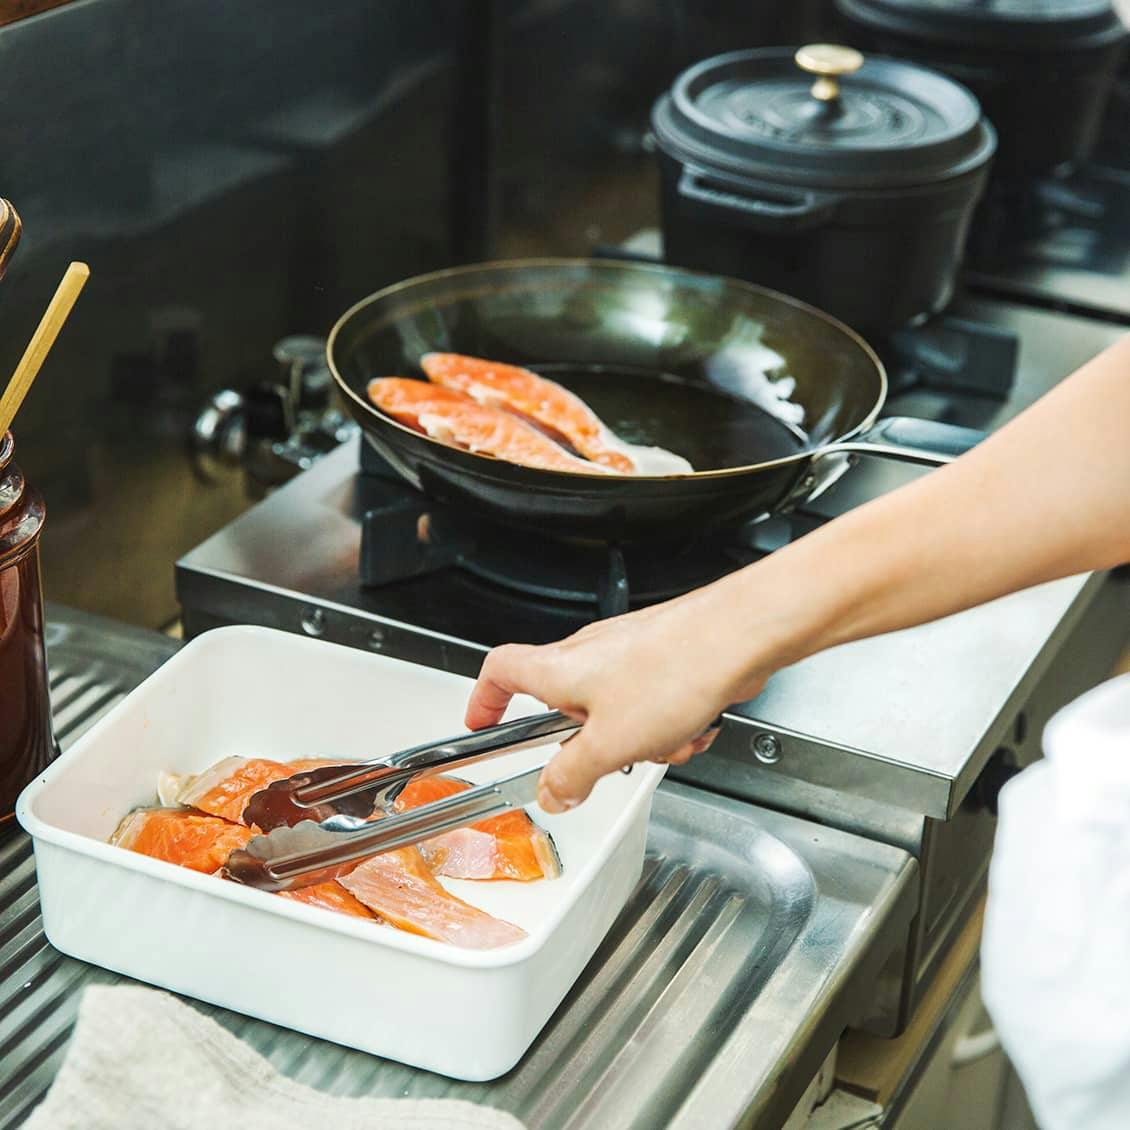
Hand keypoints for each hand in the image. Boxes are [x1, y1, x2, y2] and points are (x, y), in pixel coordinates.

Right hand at [465, 583, 769, 812]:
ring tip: (670, 739)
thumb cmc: (676, 669)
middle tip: (609, 758)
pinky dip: (671, 722)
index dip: (484, 699)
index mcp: (559, 668)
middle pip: (566, 705)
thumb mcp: (610, 743)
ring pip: (617, 711)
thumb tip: (551, 792)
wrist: (739, 635)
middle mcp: (589, 653)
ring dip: (644, 738)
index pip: (499, 672)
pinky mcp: (663, 657)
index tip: (481, 723)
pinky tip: (694, 726)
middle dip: (592, 743)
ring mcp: (628, 653)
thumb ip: (572, 773)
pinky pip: (653, 702)